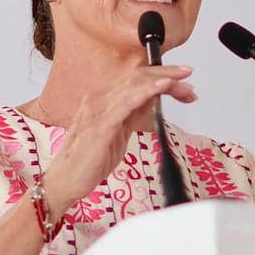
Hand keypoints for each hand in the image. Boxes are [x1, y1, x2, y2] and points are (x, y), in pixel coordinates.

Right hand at [44, 66, 196, 210]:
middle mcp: (99, 99)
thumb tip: (153, 101)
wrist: (66, 180)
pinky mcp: (101, 123)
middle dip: (167, 74)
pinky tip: (163, 86)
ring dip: (164, 82)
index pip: (136, 78)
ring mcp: (99, 109)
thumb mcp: (119, 132)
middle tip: (189, 75)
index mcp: (103, 99)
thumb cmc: (90, 159)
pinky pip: (128, 101)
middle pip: (138, 77)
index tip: (182, 77)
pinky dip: (148, 91)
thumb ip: (133, 114)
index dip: (161, 74)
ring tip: (184, 84)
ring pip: (136, 85)